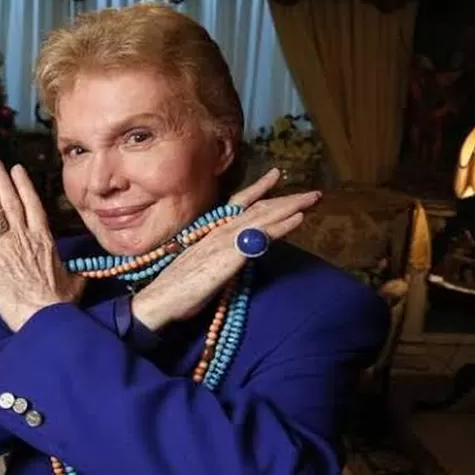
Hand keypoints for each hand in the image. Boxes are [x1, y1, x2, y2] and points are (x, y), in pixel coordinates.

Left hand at [0, 157, 84, 330]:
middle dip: (1, 180)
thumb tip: (83, 274)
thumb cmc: (59, 303)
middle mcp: (22, 236)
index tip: (16, 169)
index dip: (22, 185)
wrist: (43, 317)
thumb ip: (75, 273)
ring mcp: (2, 246)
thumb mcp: (74, 283)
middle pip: (10, 201)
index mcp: (43, 239)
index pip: (31, 204)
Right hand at [132, 169, 319, 330]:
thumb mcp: (200, 266)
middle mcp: (220, 230)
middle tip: (313, 193)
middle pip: (258, 208)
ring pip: (264, 217)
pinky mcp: (231, 256)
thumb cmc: (178, 288)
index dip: (259, 189)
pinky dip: (281, 225)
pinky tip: (298, 218)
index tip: (275, 175)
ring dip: (291, 206)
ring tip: (314, 198)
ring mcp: (225, 241)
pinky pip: (262, 237)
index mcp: (211, 232)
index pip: (238, 204)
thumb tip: (231, 256)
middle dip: (286, 198)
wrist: (161, 300)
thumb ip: (216, 256)